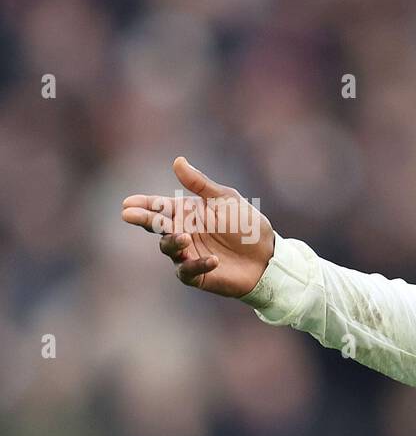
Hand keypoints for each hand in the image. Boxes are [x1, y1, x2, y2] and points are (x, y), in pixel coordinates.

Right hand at [120, 157, 274, 297]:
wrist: (268, 256)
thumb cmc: (246, 225)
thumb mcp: (225, 200)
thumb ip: (200, 184)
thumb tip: (177, 161)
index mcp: (187, 212)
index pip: (159, 207)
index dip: (143, 205)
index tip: (127, 203)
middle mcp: (183, 232)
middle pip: (156, 226)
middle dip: (143, 220)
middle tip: (129, 215)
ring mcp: (189, 254)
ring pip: (168, 248)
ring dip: (173, 242)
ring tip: (184, 237)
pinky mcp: (198, 274)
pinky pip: (188, 271)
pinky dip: (198, 265)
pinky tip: (214, 260)